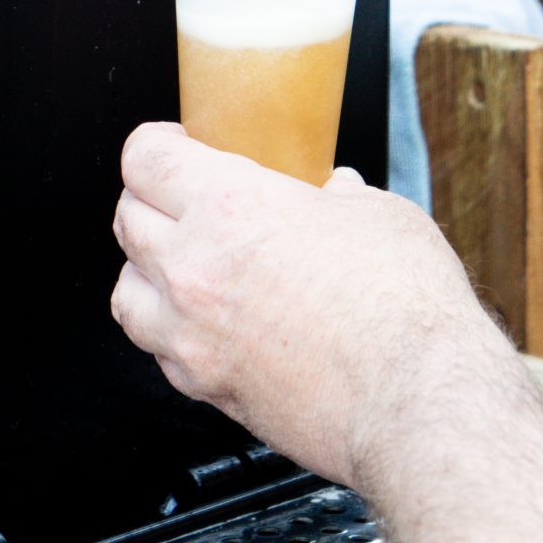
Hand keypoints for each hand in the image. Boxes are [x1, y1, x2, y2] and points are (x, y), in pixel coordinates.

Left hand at [109, 123, 518, 485]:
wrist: (415, 398)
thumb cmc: (405, 308)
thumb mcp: (378, 215)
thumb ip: (339, 198)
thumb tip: (334, 195)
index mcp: (231, 206)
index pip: (146, 159)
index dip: (156, 145)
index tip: (173, 146)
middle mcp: (196, 269)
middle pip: (127, 219)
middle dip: (149, 201)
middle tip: (182, 199)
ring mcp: (193, 335)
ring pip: (126, 291)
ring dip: (147, 271)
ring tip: (181, 265)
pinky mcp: (207, 388)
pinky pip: (160, 352)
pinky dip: (173, 333)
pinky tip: (209, 325)